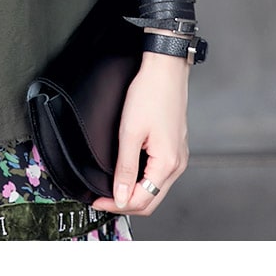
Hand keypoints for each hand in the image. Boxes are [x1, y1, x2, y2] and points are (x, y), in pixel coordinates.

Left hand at [89, 50, 189, 216]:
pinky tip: (129, 176)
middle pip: (151, 200)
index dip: (116, 204)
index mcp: (167, 163)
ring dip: (135, 194)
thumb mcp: (130, 133)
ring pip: (156, 189)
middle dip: (125, 203)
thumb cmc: (150, 94)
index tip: (97, 201)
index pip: (142, 200)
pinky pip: (160, 175)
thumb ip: (125, 168)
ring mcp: (178, 156)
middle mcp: (177, 164)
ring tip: (112, 189)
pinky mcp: (175, 148)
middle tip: (102, 199)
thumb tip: (121, 197)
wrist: (165, 70)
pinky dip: (143, 181)